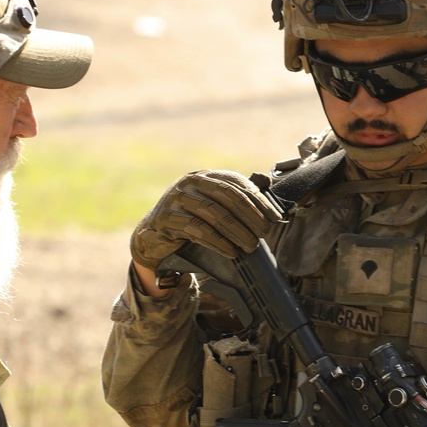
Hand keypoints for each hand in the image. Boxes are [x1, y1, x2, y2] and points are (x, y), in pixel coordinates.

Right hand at [130, 169, 282, 272]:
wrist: (152, 236)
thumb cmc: (188, 220)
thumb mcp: (211, 205)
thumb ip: (235, 197)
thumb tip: (267, 189)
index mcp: (204, 176)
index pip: (236, 183)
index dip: (258, 200)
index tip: (273, 217)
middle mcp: (189, 182)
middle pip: (226, 195)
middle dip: (250, 215)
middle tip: (265, 232)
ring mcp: (176, 198)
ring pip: (213, 213)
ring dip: (236, 231)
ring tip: (251, 245)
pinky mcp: (166, 218)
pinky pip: (196, 229)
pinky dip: (217, 241)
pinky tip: (231, 251)